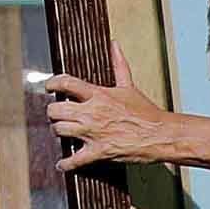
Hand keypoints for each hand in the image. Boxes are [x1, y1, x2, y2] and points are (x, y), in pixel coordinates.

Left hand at [37, 72, 171, 168]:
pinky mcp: (99, 152)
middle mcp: (92, 113)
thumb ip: (119, 64)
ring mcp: (94, 133)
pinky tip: (62, 163)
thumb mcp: (129, 86)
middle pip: (56, 109)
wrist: (160, 135)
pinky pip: (74, 160)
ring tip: (61, 131)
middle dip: (53, 111)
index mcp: (99, 95)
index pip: (66, 83)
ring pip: (60, 130)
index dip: (52, 83)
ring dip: (57, 131)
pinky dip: (66, 163)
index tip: (49, 86)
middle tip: (56, 113)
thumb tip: (114, 45)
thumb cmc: (146, 112)